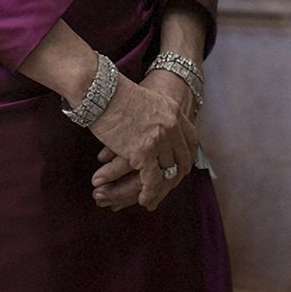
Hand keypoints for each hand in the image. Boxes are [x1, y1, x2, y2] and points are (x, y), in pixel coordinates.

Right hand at [89, 69, 198, 211]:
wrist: (100, 91)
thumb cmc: (114, 93)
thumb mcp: (147, 99)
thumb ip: (157, 115)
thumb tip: (154, 129)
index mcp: (173, 111)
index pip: (190, 140)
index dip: (186, 156)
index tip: (182, 167)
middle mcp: (171, 125)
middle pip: (180, 159)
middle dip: (175, 176)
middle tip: (168, 187)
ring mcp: (159, 139)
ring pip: (166, 173)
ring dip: (160, 189)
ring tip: (153, 198)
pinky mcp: (143, 152)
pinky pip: (152, 181)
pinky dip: (149, 193)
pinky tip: (144, 200)